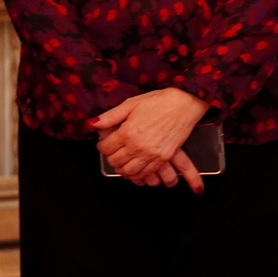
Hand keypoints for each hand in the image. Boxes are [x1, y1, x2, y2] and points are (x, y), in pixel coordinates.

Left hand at [91, 89, 210, 191]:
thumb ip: (111, 116)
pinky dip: (138, 175)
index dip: (102, 146)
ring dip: (123, 169)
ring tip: (123, 161)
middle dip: (111, 158)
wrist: (185, 104)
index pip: (106, 148)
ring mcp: (151, 155)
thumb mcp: (132, 103)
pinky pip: (146, 174)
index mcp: (128, 132)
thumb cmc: (160, 101)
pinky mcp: (163, 158)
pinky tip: (136, 169)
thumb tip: (93, 124)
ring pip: (129, 172)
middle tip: (113, 151)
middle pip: (116, 162)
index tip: (105, 143)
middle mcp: (138, 147)